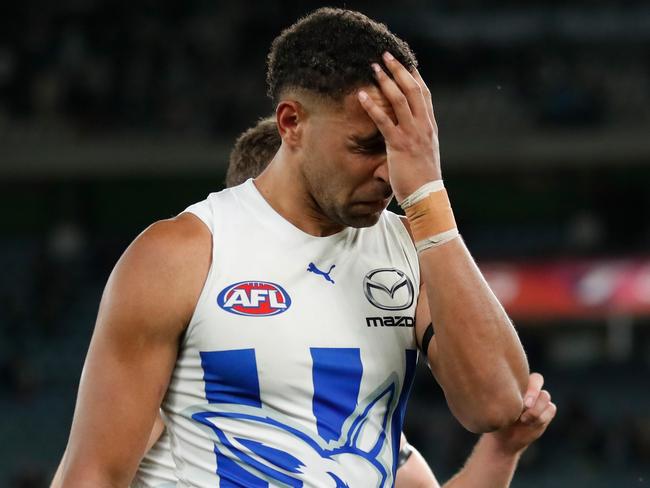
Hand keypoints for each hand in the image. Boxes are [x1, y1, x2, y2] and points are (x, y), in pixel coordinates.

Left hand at [357, 52, 440, 201]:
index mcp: (430, 127)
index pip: (424, 95)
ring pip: (400, 100)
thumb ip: (416, 141)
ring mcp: (412, 135)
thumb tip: (408, 137)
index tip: (405, 62)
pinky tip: (361, 96)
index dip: (414, 76)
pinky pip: (384, 121)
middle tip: (386, 55)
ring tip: (374, 67)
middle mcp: (423, 127)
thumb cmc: (424, 180)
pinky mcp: (399, 145)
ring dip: (386, 81)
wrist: (428, 196)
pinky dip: (372, 106)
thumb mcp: (424, 155)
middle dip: (399, 70)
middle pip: (413, 90)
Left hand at [487, 372, 556, 455]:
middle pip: (538, 379)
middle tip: (526, 405)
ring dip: (536, 409)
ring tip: (524, 419)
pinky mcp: (547, 411)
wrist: (506, 437)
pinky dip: (543, 416)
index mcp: (515, 383)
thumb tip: (508, 392)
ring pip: (545, 396)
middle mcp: (528, 388)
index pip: (521, 373)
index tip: (519, 399)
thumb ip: (504, 400)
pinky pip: (551, 408)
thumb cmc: (498, 420)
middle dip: (533, 392)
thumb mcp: (498, 410)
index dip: (523, 383)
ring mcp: (539, 400)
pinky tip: (531, 423)